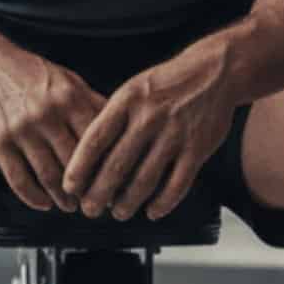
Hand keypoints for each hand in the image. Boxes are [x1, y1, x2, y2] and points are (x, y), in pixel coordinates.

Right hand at [0, 47, 107, 212]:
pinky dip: (33, 197)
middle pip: (75, 164)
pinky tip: (44, 203)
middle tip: (95, 203)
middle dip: (87, 190)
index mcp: (70, 98)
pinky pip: (18, 179)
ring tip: (71, 206)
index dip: (108, 168)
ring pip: (48, 176)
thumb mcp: (68, 81)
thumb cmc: (33, 75)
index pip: (97, 143)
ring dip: (62, 198)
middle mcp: (46, 114)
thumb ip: (93, 104)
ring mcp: (21, 130)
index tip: (116, 185)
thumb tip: (124, 130)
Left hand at [64, 48, 234, 221]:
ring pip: (145, 180)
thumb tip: (88, 156)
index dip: (79, 168)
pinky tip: (153, 211)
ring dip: (128, 202)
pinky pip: (177, 184)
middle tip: (90, 209)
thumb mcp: (132, 90)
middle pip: (117, 165)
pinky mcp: (198, 148)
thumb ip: (112, 117)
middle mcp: (149, 118)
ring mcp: (174, 134)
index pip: (95, 140)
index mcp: (127, 102)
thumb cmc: (166, 83)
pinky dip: (163, 203)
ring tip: (119, 212)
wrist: (214, 71)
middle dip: (99, 194)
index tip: (70, 186)